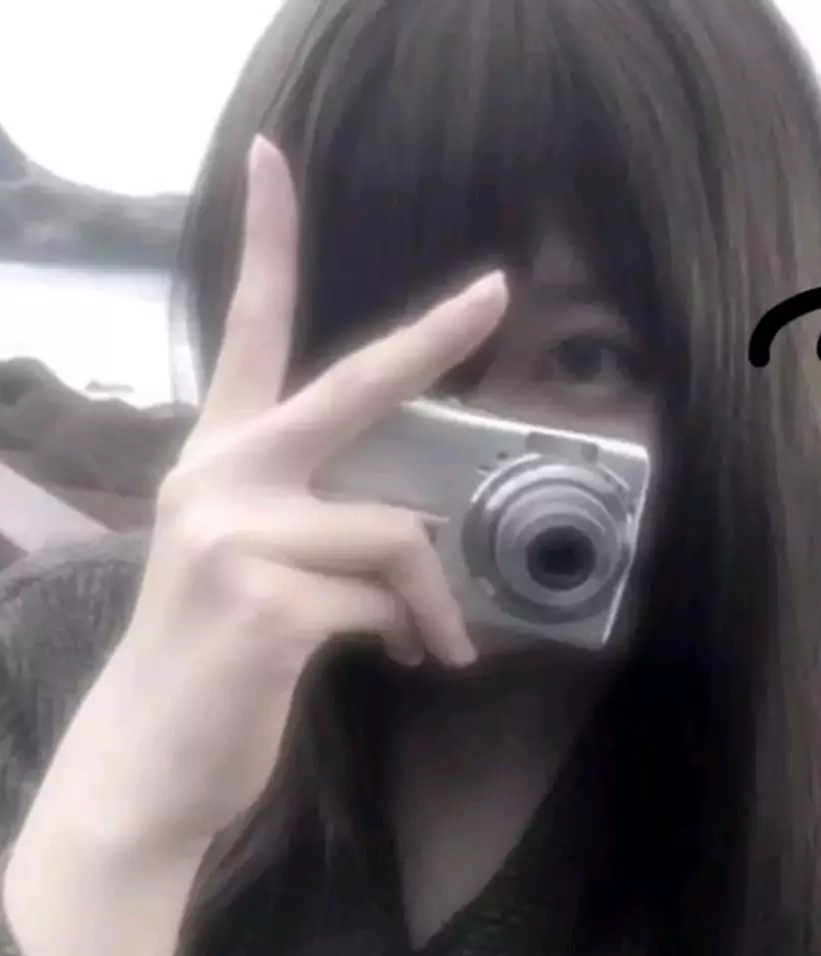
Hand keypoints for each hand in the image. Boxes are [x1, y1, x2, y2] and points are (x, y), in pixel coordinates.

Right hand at [87, 135, 506, 847]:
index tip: (272, 157)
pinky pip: (388, 600)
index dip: (265, 242)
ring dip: (433, 597)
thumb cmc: (215, 656)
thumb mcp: (253, 565)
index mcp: (220, 457)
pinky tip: (410, 659)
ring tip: (433, 638)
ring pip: (396, 533)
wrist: (152, 758)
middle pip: (348, 386)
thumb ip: (321, 520)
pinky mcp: (267, 604)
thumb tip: (421, 530)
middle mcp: (221, 477)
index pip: (247, 330)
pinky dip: (417, 631)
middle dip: (430, 337)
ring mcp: (239, 537)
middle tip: (494, 293)